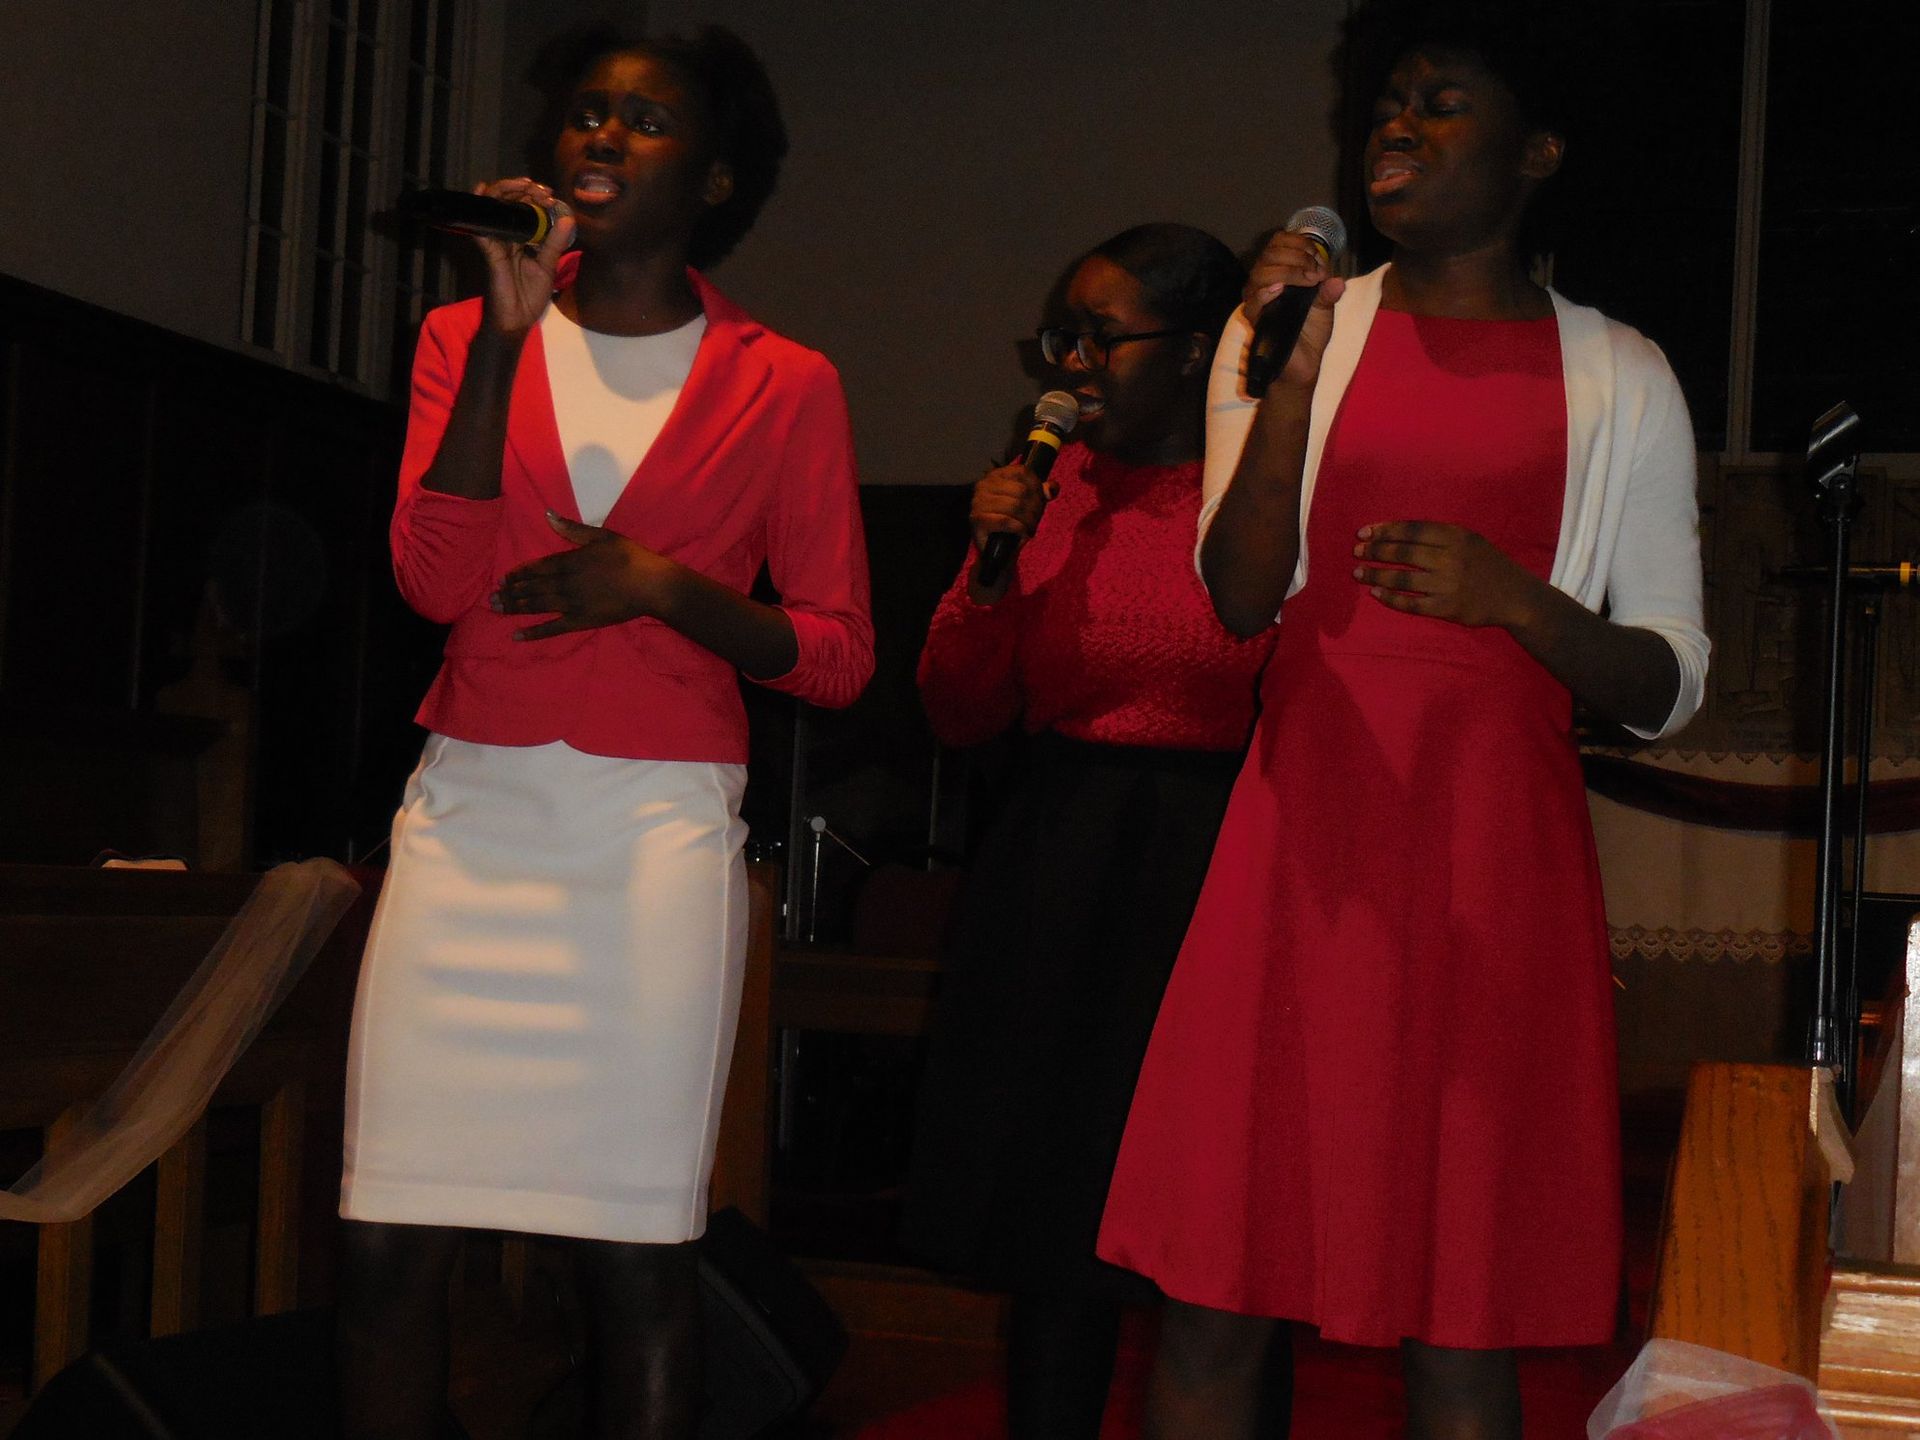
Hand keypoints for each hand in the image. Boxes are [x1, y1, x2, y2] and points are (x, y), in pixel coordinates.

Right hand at [472, 177, 574, 336]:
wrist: (517, 320)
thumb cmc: (530, 296)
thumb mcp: (547, 266)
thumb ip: (555, 243)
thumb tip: (568, 219)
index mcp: (522, 238)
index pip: (524, 208)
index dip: (536, 197)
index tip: (551, 197)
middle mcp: (507, 235)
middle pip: (508, 201)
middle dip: (523, 189)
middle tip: (542, 190)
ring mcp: (496, 241)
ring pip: (494, 207)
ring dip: (508, 190)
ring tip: (525, 186)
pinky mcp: (489, 251)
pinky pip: (481, 227)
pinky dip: (480, 208)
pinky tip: (484, 191)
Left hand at [491, 513, 673, 639]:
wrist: (649, 584)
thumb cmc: (629, 556)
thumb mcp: (601, 535)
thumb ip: (572, 528)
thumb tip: (547, 514)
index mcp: (568, 561)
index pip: (536, 568)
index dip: (519, 573)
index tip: (504, 578)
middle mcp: (564, 583)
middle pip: (531, 588)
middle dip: (510, 592)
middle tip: (491, 597)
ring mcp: (570, 604)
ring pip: (536, 606)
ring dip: (515, 607)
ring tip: (497, 609)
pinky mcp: (580, 621)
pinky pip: (552, 628)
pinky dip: (533, 633)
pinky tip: (517, 636)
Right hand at [967, 459, 1051, 602]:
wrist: (997, 550)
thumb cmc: (1012, 522)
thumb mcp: (1029, 503)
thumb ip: (1041, 492)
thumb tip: (1051, 489)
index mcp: (995, 475)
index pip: (1023, 472)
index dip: (1037, 486)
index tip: (1041, 500)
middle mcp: (983, 485)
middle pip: (1021, 490)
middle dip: (1035, 507)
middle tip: (1035, 519)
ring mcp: (978, 502)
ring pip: (1015, 506)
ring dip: (1029, 520)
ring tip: (1030, 527)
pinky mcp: (978, 520)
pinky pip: (1006, 521)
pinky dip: (1019, 528)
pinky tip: (1022, 532)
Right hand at [1244, 228, 1343, 387]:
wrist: (1304, 363)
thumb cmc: (1311, 333)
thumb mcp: (1326, 307)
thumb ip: (1329, 291)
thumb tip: (1337, 281)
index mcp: (1281, 273)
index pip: (1278, 242)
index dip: (1298, 242)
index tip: (1318, 258)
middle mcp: (1266, 282)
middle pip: (1270, 253)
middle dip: (1297, 256)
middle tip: (1316, 272)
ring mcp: (1259, 300)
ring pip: (1262, 272)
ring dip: (1288, 271)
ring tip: (1307, 281)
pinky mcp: (1256, 319)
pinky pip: (1254, 300)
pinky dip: (1266, 292)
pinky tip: (1280, 290)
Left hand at [1351, 520, 1543, 629]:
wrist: (1515, 597)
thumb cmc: (1488, 565)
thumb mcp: (1470, 540)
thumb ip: (1439, 536)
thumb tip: (1397, 534)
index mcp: (1456, 536)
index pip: (1412, 530)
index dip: (1385, 531)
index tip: (1364, 533)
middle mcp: (1450, 558)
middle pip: (1403, 552)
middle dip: (1375, 551)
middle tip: (1356, 552)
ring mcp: (1448, 584)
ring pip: (1402, 578)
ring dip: (1376, 575)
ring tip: (1358, 573)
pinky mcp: (1446, 608)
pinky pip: (1411, 603)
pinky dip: (1390, 598)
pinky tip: (1376, 594)